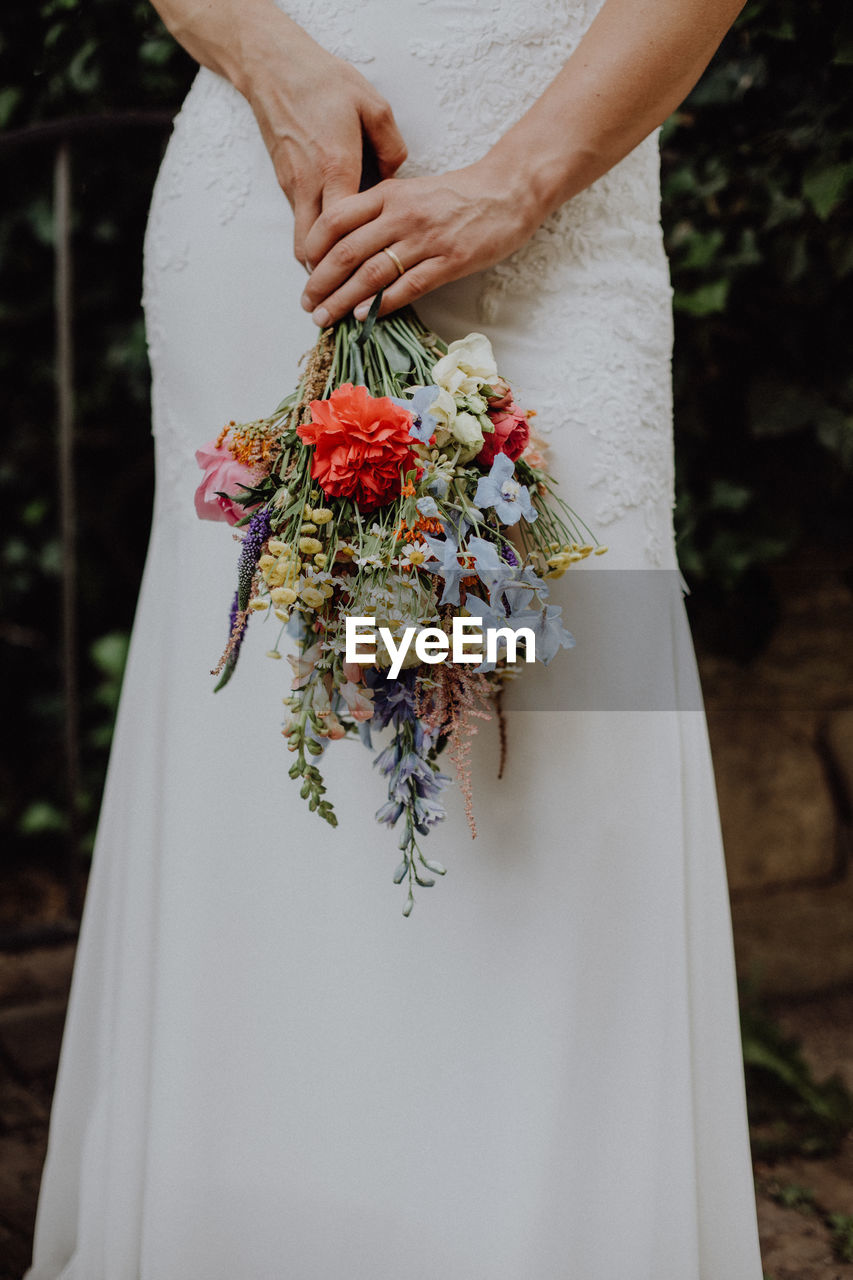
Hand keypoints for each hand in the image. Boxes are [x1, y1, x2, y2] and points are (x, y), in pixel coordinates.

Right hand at [241, 16, 407, 263]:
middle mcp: (309, 183)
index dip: (356, 259)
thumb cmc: (325, 82)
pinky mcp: (283, 182)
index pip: (344, 231)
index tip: (374, 279)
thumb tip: (397, 179)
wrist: (273, 65)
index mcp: (336, 167)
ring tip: (338, 285)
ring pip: (301, 241)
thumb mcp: (373, 106)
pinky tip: (330, 251)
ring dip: (318, 264)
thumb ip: (392, 148)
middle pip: (313, 249)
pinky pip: (298, 223)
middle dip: (328, 278)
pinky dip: (312, 243)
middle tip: (344, 302)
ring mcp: (292, 185)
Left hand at [299, 159, 543, 325]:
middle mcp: (402, 214)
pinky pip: (408, 285)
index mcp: (389, 194)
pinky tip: (363, 316)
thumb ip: (381, 212)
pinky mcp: (449, 261)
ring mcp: (426, 239)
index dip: (314, 247)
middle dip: (321, 281)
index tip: (304, 268)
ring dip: (343, 299)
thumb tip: (347, 245)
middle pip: (347, 250)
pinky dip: (382, 303)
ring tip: (325, 317)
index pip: (336, 219)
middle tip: (307, 303)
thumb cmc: (458, 195)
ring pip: (372, 272)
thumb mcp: (412, 192)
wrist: (508, 190)